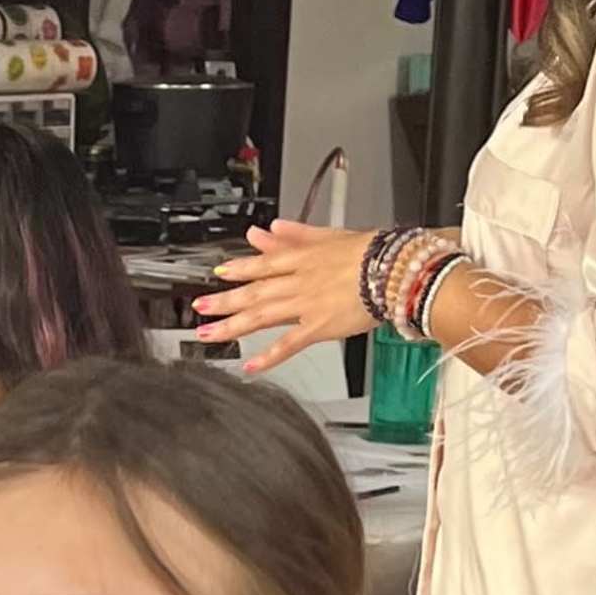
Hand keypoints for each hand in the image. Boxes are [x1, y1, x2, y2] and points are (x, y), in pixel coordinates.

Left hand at [193, 221, 379, 370]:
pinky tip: (249, 365)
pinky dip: (268, 356)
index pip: (263, 264)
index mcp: (301, 258)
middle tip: (199, 307)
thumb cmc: (372, 254)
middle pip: (253, 291)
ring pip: (261, 315)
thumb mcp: (330, 236)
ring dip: (232, 325)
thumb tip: (270, 228)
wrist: (396, 271)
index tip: (218, 272)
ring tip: (207, 334)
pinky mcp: (319, 327)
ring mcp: (306, 305)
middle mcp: (297, 281)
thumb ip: (297, 235)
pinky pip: (288, 344)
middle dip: (223, 299)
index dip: (238, 268)